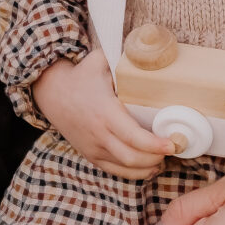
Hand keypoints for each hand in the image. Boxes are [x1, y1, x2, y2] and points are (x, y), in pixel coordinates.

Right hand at [34, 51, 171, 173]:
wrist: (50, 92)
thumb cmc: (80, 76)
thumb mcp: (100, 61)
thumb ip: (124, 59)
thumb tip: (149, 52)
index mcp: (105, 112)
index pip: (134, 137)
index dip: (156, 145)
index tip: (173, 144)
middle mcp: (99, 134)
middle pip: (134, 158)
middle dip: (157, 157)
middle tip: (174, 148)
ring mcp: (93, 147)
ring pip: (126, 168)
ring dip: (149, 167)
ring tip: (164, 158)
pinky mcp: (90, 154)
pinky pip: (115, 171)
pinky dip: (135, 173)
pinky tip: (149, 167)